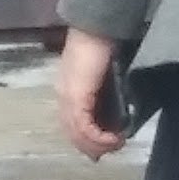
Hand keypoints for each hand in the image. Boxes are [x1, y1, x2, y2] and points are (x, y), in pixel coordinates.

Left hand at [57, 27, 127, 160]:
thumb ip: (102, 96)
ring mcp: (67, 97)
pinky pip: (84, 127)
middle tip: (112, 149)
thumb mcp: (102, 77)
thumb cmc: (101, 47)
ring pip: (77, 133)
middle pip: (72, 133)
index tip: (105, 147)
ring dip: (98, 144)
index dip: (87, 140)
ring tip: (116, 144)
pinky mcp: (76, 97)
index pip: (71, 124)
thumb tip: (113, 116)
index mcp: (66, 91)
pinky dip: (99, 137)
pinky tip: (113, 138)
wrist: (95, 30)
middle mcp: (63, 96)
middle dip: (93, 146)